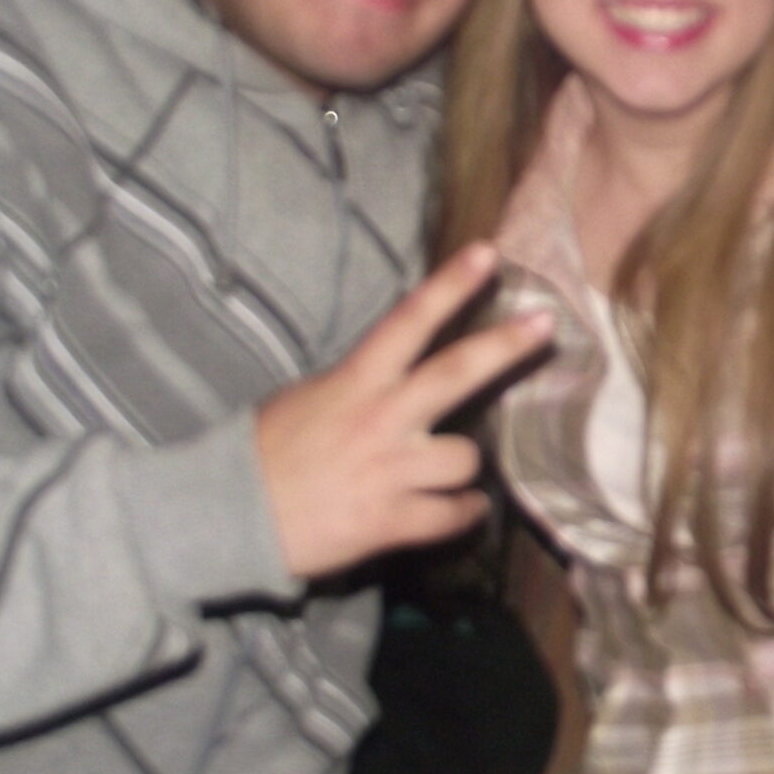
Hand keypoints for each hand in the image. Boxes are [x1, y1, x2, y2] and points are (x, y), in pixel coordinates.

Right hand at [256, 244, 553, 579]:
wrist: (226, 517)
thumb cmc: (264, 454)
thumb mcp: (308, 399)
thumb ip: (360, 386)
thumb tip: (399, 377)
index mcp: (355, 381)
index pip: (408, 321)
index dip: (450, 285)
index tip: (488, 253)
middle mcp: (379, 418)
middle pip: (456, 372)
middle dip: (506, 345)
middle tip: (547, 323)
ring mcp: (388, 470)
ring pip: (467, 459)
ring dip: (465, 468)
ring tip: (449, 475)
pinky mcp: (389, 520)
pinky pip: (453, 515)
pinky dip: (464, 513)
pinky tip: (462, 510)